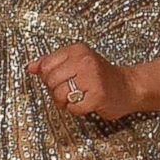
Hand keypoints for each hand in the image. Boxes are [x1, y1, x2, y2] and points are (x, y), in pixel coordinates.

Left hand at [26, 42, 141, 120]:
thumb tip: (30, 66)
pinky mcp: (97, 95)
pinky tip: (88, 102)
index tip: (64, 77)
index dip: (50, 76)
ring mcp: (92, 77)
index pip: (45, 66)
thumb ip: (52, 63)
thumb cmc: (100, 76)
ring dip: (67, 101)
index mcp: (78, 50)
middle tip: (74, 89)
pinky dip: (77, 109)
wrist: (129, 86)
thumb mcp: (76, 62)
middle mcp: (85, 60)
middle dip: (57, 90)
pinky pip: (72, 108)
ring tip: (80, 96)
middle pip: (50, 81)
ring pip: (59, 95)